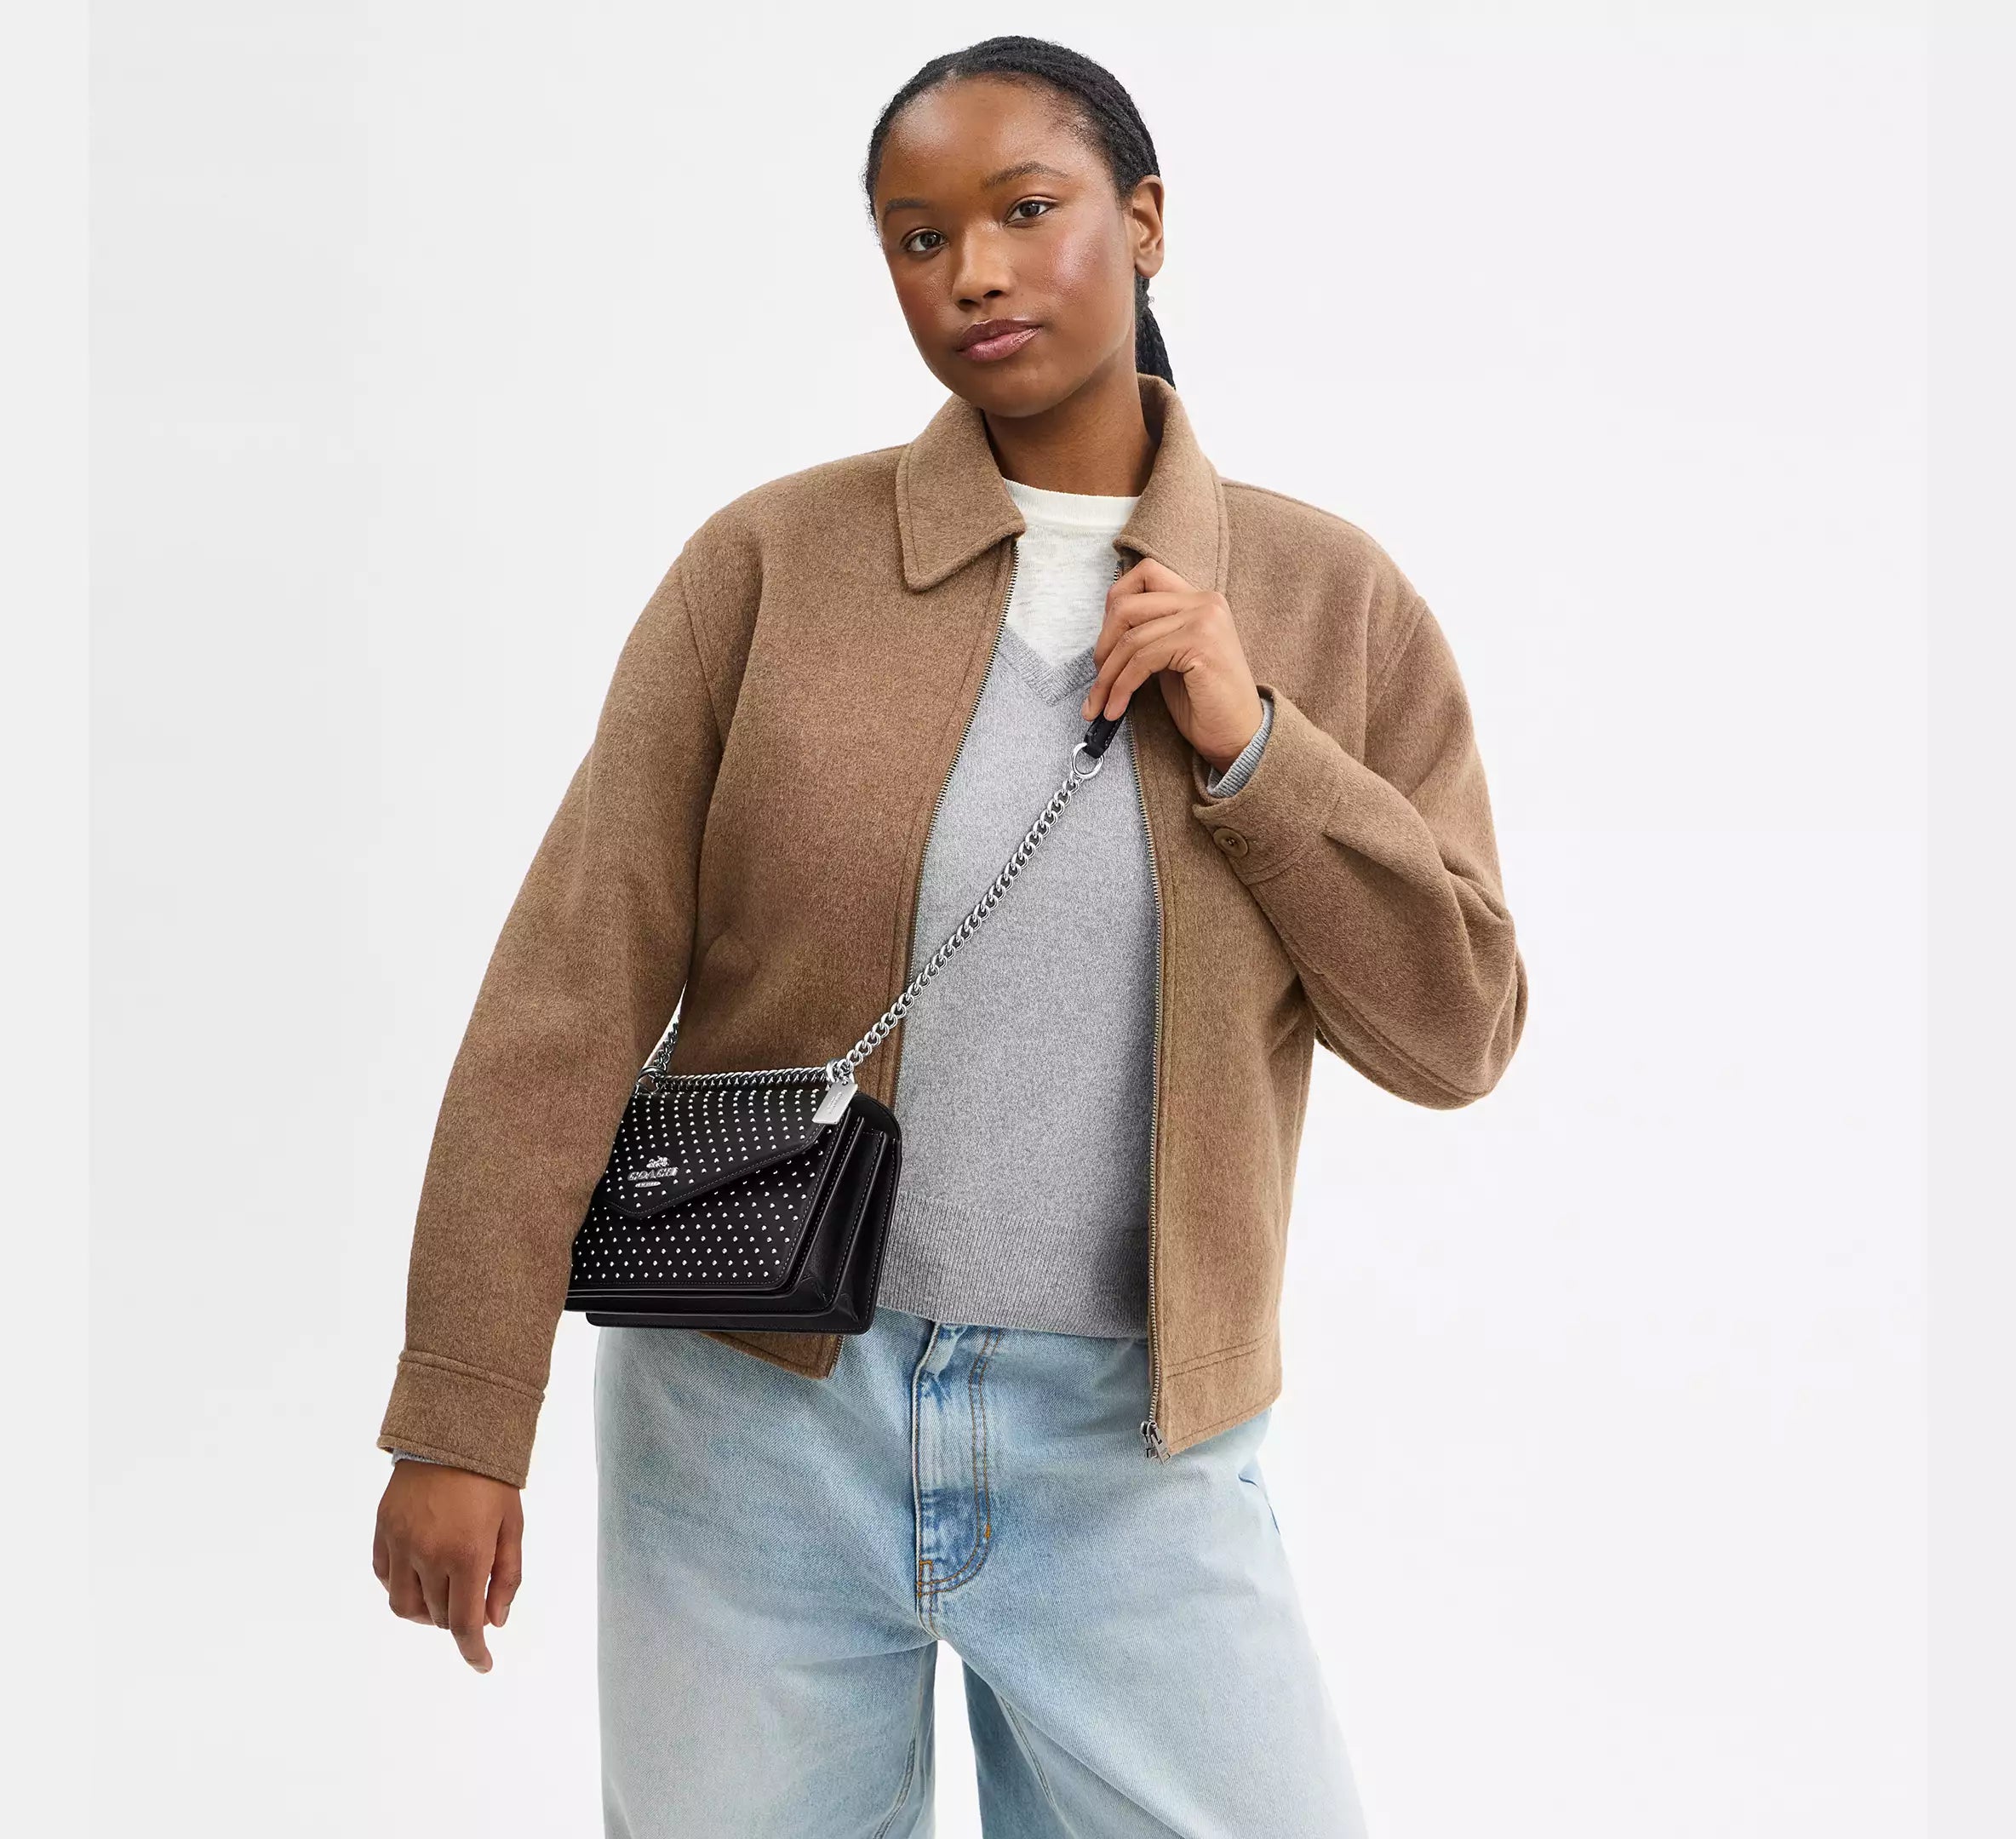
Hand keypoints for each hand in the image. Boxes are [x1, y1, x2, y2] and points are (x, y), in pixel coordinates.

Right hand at [373, 1460, 523, 1672]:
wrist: (453, 1433)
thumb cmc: (491, 1481)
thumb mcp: (512, 1526)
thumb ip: (507, 1576)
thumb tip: (495, 1621)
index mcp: (468, 1554)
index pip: (464, 1624)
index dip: (473, 1651)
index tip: (482, 1664)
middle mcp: (429, 1555)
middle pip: (438, 1615)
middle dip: (457, 1617)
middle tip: (472, 1599)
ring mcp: (401, 1543)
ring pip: (405, 1605)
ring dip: (425, 1612)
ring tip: (443, 1594)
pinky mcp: (383, 1531)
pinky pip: (383, 1577)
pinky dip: (400, 1587)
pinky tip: (418, 1576)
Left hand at [1079, 556, 1265, 773]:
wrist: (1239, 735)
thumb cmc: (1204, 701)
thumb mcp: (1171, 656)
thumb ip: (1150, 632)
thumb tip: (1105, 628)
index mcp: (1199, 599)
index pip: (1145, 573)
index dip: (1114, 603)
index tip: (1104, 643)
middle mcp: (1205, 601)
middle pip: (1128, 604)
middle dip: (1102, 645)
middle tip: (1098, 678)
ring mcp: (1205, 620)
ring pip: (1130, 638)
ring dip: (1106, 677)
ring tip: (1099, 704)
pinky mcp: (1200, 643)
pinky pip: (1141, 660)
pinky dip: (1120, 687)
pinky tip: (1115, 709)